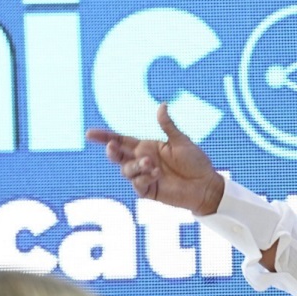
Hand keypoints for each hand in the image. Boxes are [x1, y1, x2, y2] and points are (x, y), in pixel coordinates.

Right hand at [86, 103, 223, 215]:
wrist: (206, 184)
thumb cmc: (196, 162)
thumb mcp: (181, 141)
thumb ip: (168, 126)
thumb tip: (162, 105)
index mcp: (147, 147)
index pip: (121, 140)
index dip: (105, 137)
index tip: (90, 134)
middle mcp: (142, 161)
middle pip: (118, 156)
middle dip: (112, 151)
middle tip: (113, 147)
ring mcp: (144, 176)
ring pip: (126, 170)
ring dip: (135, 166)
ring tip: (151, 164)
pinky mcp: (148, 190)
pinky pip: (137, 185)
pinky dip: (143, 178)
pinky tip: (156, 175)